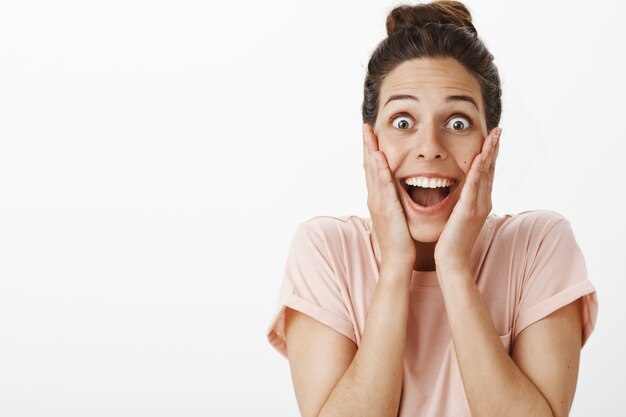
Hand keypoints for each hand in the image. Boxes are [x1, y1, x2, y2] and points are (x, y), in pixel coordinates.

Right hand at [362, 124, 415, 272]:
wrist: (398, 260)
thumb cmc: (400, 240)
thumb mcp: (397, 215)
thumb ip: (396, 201)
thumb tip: (399, 191)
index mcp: (378, 198)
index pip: (373, 170)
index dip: (371, 150)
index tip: (371, 134)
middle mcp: (375, 198)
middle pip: (368, 166)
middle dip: (367, 145)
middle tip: (365, 125)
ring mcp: (379, 203)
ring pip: (373, 172)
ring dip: (370, 151)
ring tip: (369, 133)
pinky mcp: (387, 209)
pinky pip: (383, 185)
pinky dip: (380, 170)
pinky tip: (379, 156)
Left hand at [434, 127, 501, 273]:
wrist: (452, 263)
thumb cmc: (451, 242)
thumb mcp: (458, 218)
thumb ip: (462, 205)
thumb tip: (460, 195)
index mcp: (480, 203)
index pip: (487, 173)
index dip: (490, 154)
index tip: (492, 137)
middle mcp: (483, 202)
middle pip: (491, 169)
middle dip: (494, 148)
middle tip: (498, 129)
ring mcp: (478, 207)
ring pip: (486, 174)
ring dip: (490, 153)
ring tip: (494, 135)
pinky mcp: (468, 212)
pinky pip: (474, 187)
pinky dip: (479, 171)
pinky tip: (481, 156)